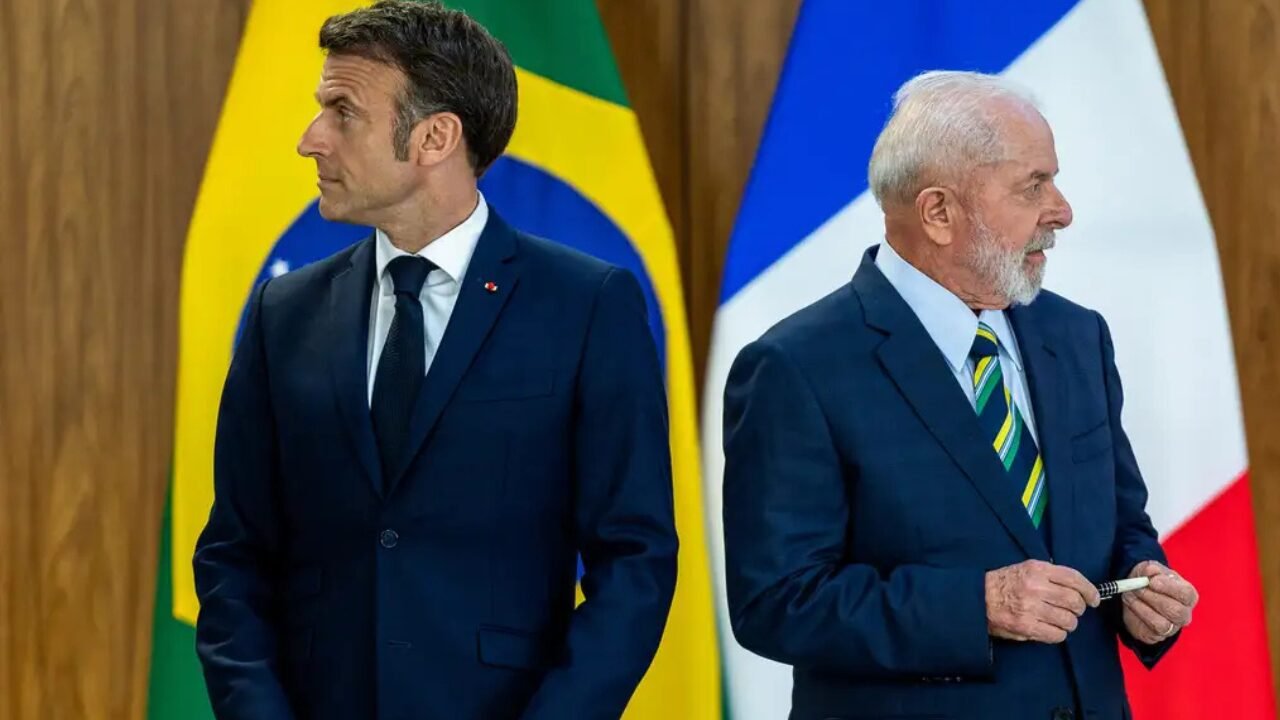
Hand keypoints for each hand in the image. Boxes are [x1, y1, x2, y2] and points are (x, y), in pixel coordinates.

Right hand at [985, 559, 1100, 643]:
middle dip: (1078, 609)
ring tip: (1059, 621)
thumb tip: (1078, 588)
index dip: (1089, 591)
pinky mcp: (1027, 626)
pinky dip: (1058, 634)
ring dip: (1068, 623)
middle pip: (1074, 602)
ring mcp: (1032, 608)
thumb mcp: (1026, 569)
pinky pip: (1057, 635)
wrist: (977, 598)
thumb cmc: (1004, 583)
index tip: (1094, 599)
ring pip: (1068, 621)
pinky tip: (1051, 629)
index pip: (1074, 579)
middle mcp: (1036, 587)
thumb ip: (1050, 575)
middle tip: (1073, 611)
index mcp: (1037, 569)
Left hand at [1121, 560, 1197, 644]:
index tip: (1152, 581)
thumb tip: (1151, 570)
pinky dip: (1139, 615)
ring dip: (1143, 607)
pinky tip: (1132, 604)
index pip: (1186, 594)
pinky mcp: (1158, 635)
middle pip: (1176, 611)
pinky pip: (1152, 629)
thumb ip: (1150, 569)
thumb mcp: (1147, 570)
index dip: (1169, 587)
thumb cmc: (1148, 582)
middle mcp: (1184, 613)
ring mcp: (1173, 626)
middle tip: (1137, 588)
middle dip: (1152, 598)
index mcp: (1188, 594)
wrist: (1135, 596)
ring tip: (1131, 595)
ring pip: (1163, 623)